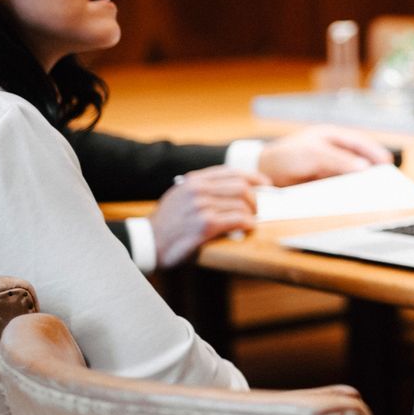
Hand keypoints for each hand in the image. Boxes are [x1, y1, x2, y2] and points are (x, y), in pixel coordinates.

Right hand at [149, 166, 265, 267]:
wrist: (146, 242)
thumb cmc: (166, 223)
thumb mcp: (180, 196)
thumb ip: (204, 190)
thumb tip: (236, 190)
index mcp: (194, 180)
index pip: (232, 171)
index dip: (254, 177)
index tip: (266, 184)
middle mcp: (198, 189)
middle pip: (241, 187)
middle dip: (255, 199)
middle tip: (257, 211)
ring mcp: (201, 206)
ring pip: (241, 203)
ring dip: (251, 214)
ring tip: (250, 221)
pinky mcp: (204, 225)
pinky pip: (237, 219)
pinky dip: (247, 224)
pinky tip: (247, 228)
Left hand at [256, 126, 393, 185]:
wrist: (261, 175)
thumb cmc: (285, 157)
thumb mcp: (313, 154)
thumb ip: (338, 160)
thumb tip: (364, 167)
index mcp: (332, 137)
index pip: (360, 144)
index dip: (375, 152)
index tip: (387, 164)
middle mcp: (333, 152)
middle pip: (358, 161)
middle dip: (371, 171)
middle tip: (385, 183)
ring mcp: (328, 170)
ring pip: (350, 177)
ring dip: (360, 185)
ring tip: (373, 195)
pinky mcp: (322, 186)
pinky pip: (340, 190)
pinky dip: (348, 195)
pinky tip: (354, 202)